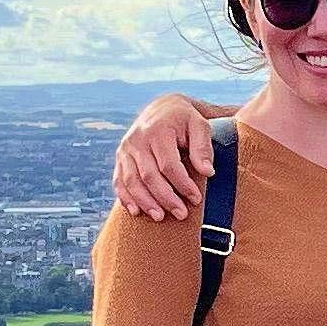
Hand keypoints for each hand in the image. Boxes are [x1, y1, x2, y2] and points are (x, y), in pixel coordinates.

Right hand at [112, 95, 217, 220]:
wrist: (162, 108)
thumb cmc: (185, 120)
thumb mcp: (199, 125)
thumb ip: (203, 148)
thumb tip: (207, 172)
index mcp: (157, 130)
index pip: (169, 164)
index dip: (182, 184)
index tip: (196, 198)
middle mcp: (137, 140)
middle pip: (149, 176)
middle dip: (166, 198)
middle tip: (181, 214)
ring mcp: (125, 149)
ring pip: (131, 181)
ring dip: (145, 202)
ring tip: (160, 217)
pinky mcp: (120, 158)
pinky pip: (119, 181)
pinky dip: (126, 198)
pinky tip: (136, 211)